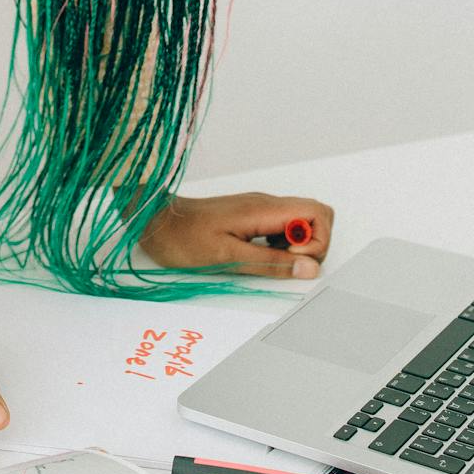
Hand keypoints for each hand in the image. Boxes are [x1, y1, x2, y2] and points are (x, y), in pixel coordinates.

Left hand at [139, 192, 334, 278]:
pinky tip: (259, 256)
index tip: (291, 258)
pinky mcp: (250, 217)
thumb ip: (271, 263)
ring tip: (267, 260)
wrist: (156, 222)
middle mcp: (266, 204)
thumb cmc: (185, 239)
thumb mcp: (228, 257)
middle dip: (312, 245)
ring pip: (300, 222)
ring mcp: (259, 209)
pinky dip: (282, 245)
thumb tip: (310, 269)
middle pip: (315, 216)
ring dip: (297, 247)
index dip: (316, 241)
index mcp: (264, 209)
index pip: (318, 213)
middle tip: (284, 262)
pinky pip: (281, 228)